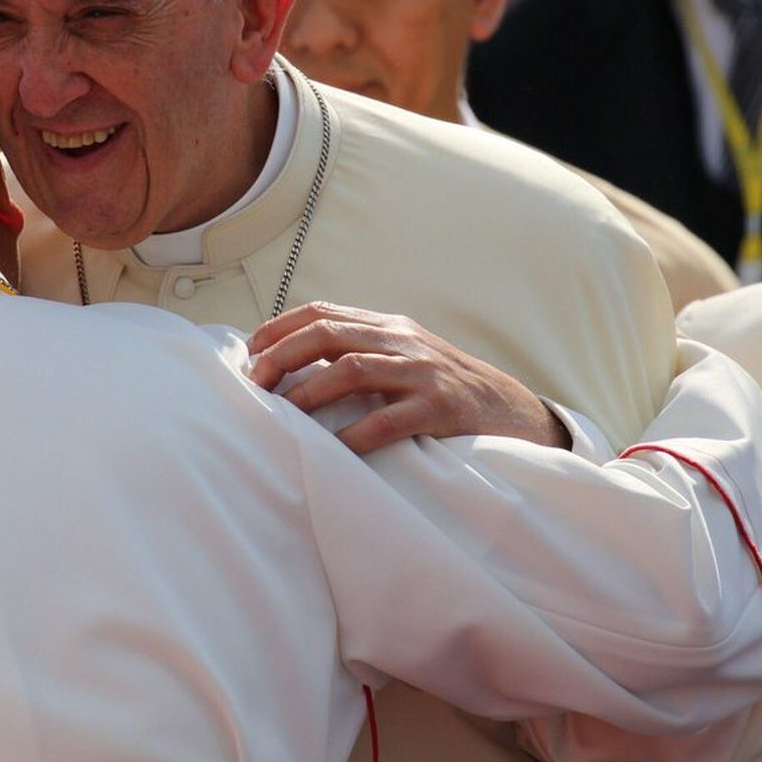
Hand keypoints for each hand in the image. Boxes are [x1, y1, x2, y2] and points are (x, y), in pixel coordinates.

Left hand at [247, 301, 568, 452]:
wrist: (511, 408)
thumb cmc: (443, 388)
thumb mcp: (403, 356)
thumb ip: (360, 350)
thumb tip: (292, 362)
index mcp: (388, 326)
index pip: (322, 313)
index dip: (281, 329)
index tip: (250, 352)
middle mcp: (402, 341)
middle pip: (329, 335)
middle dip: (283, 355)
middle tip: (255, 382)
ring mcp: (422, 373)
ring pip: (352, 370)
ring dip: (308, 391)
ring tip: (281, 412)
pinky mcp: (440, 408)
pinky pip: (388, 420)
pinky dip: (355, 434)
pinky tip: (332, 448)